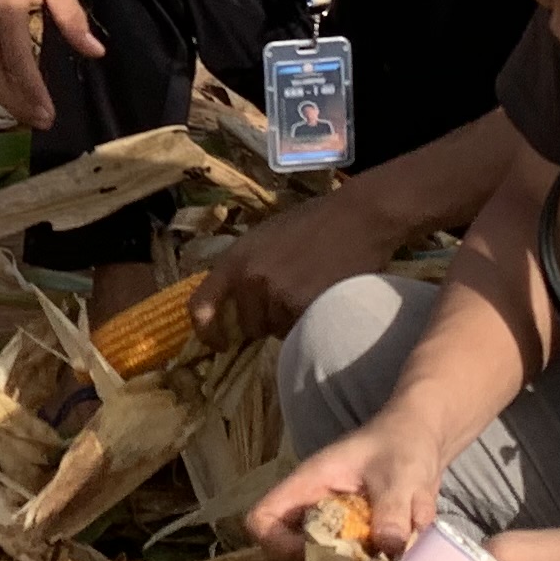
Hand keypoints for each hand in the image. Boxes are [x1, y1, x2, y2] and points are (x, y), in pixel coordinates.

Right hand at [0, 0, 99, 128]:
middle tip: (38, 120)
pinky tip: (9, 79)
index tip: (49, 114)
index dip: (33, 94)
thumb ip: (71, 17)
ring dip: (3, 93)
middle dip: (15, 106)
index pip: (18, 63)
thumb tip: (94, 51)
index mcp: (5, 7)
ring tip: (27, 107)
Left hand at [194, 182, 409, 344]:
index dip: (206, 331)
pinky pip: (301, 332)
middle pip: (249, 325)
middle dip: (268, 320)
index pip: (200, 306)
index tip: (220, 343)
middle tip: (292, 298)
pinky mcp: (303, 306)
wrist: (359, 217)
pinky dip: (311, 323)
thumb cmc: (314, 222)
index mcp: (235, 259)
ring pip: (278, 330)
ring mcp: (276, 294)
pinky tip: (324, 299)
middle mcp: (250, 278)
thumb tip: (237, 304)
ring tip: (312, 294)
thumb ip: (247, 268)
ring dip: (292, 321)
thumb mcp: (265, 237)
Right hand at [245, 404, 452, 560]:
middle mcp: (315, 508)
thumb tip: (389, 549)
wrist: (425, 435)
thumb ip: (393, 510)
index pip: (263, 520)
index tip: (314, 554)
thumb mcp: (400, 474)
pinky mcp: (360, 535)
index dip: (276, 544)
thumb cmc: (402, 442)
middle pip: (293, 551)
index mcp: (309, 485)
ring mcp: (336, 523)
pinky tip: (402, 556)